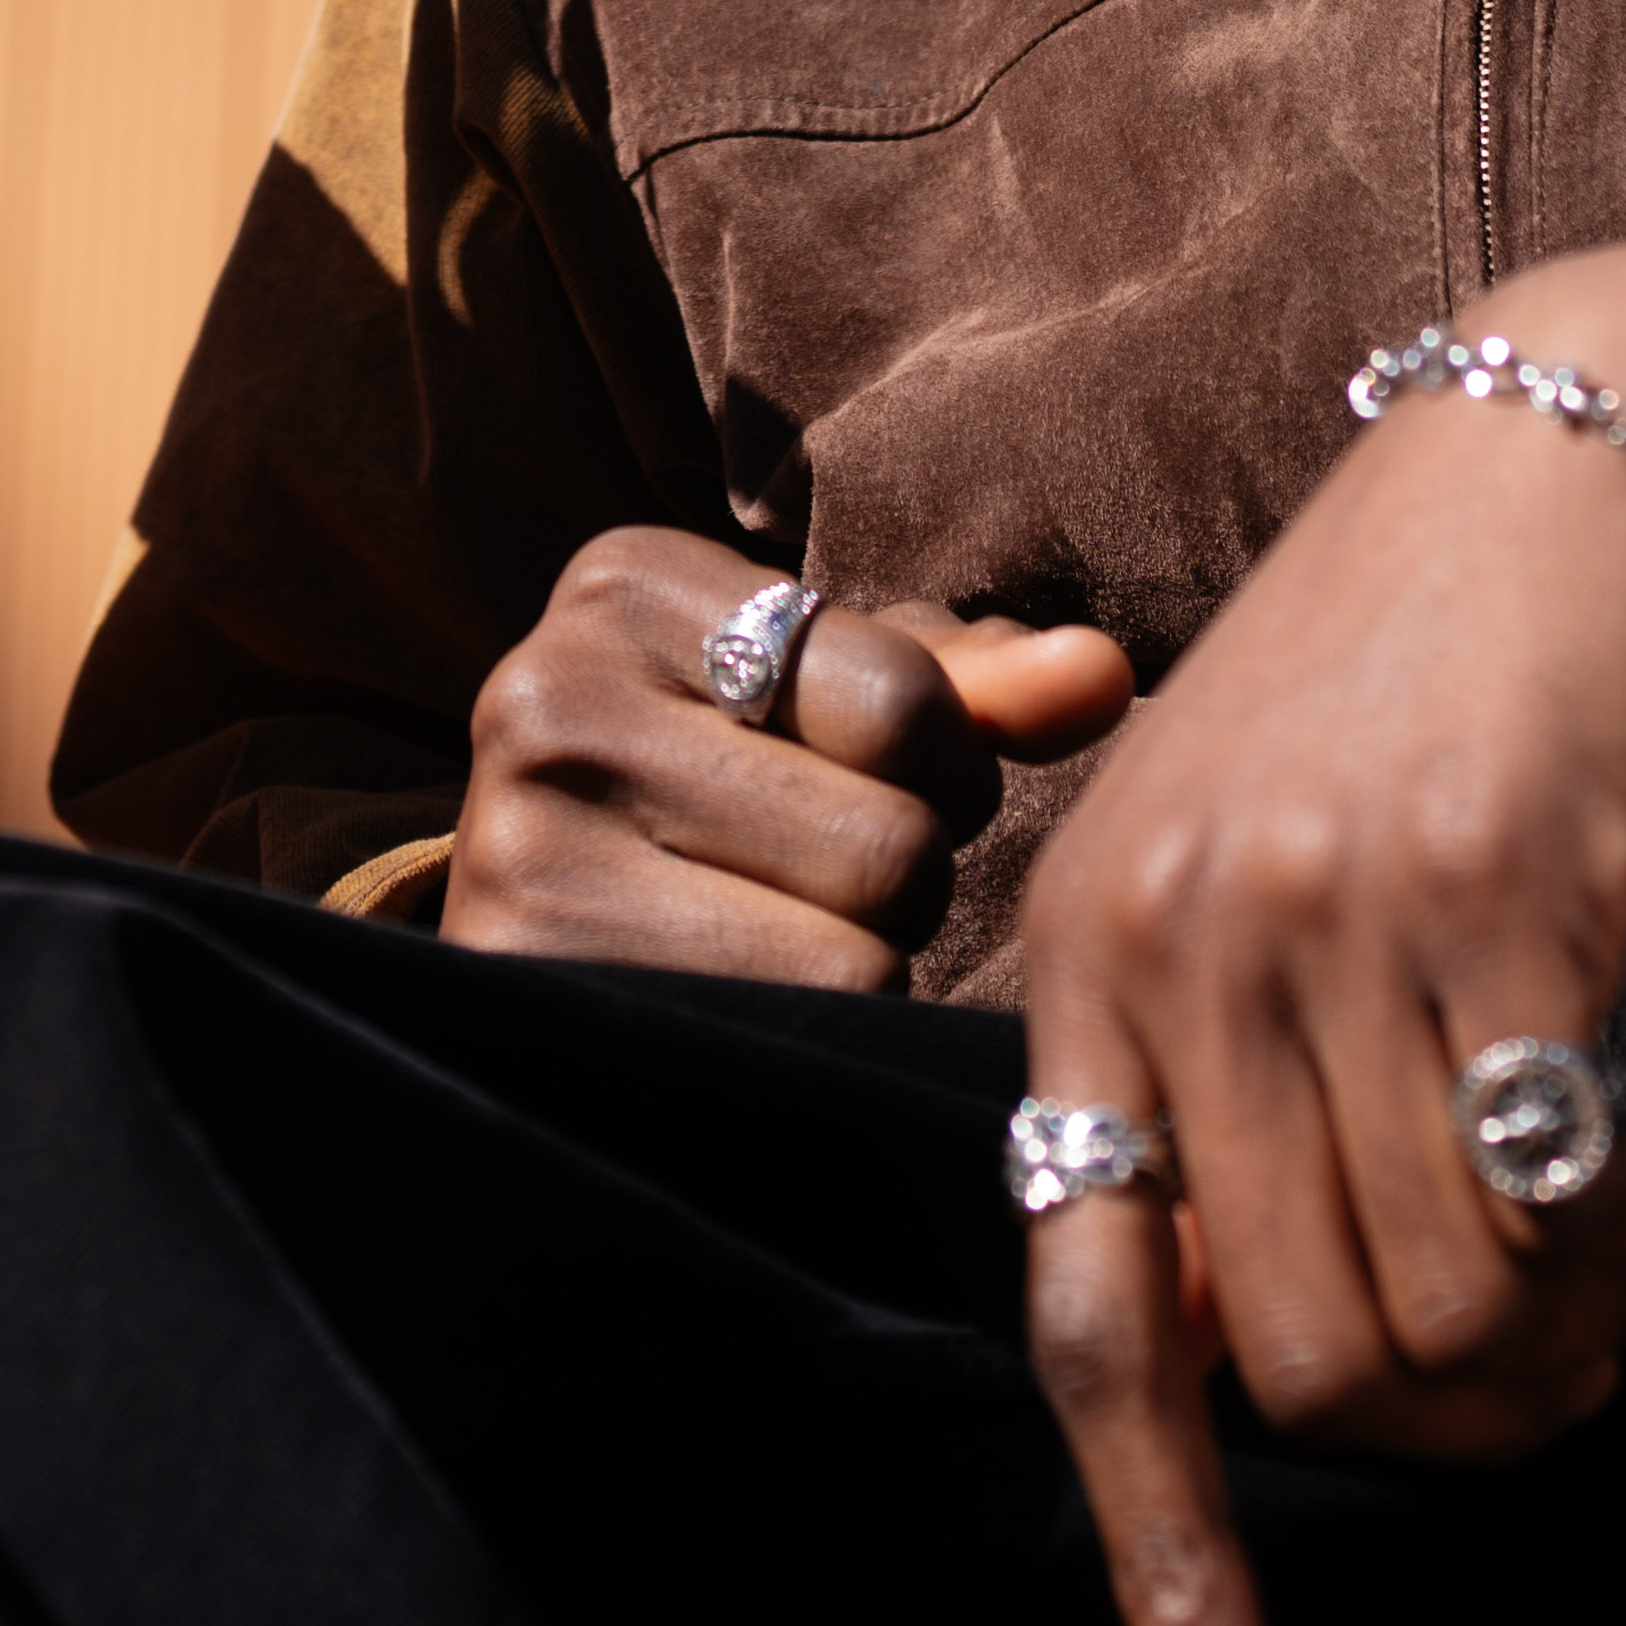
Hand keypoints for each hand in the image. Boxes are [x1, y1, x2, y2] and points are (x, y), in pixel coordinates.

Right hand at [436, 530, 1135, 991]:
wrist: (533, 937)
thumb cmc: (720, 783)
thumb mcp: (829, 702)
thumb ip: (973, 687)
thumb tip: (1103, 675)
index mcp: (625, 584)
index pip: (905, 704)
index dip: (942, 766)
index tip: (865, 777)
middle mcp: (547, 700)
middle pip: (889, 842)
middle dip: (898, 879)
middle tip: (814, 876)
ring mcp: (521, 857)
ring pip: (854, 957)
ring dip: (859, 967)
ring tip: (771, 935)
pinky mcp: (536, 994)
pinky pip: (793, 1041)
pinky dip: (812, 1040)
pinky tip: (741, 1005)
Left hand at [1014, 222, 1625, 1625]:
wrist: (1560, 435)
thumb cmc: (1404, 685)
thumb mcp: (1245, 861)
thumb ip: (1223, 1086)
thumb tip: (1264, 1361)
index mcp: (1083, 957)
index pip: (1093, 1321)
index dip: (1164, 1543)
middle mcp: (1177, 941)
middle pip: (1307, 1363)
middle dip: (1462, 1424)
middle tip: (1566, 1343)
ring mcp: (1333, 915)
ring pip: (1446, 1306)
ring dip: (1568, 1327)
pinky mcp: (1497, 890)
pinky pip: (1557, 1195)